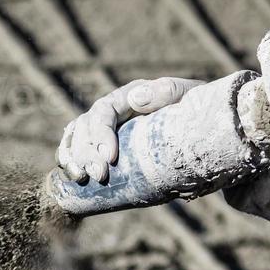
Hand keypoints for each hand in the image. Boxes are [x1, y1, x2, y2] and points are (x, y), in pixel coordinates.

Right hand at [56, 77, 203, 183]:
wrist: (201, 128)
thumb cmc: (195, 111)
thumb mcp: (189, 96)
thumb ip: (168, 92)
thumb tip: (136, 97)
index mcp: (128, 96)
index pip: (104, 111)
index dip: (102, 134)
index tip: (110, 158)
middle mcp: (111, 110)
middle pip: (85, 127)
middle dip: (87, 152)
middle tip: (99, 176)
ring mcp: (103, 128)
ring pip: (75, 137)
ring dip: (74, 157)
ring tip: (81, 178)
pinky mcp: (100, 146)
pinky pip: (74, 149)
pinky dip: (69, 160)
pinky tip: (73, 176)